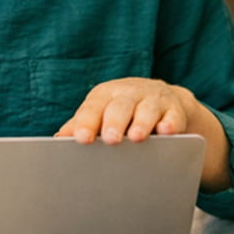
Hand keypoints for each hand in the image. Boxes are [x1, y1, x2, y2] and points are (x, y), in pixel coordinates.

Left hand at [57, 77, 200, 144]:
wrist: (163, 97)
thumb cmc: (122, 111)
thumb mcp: (101, 112)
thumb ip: (81, 124)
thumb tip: (59, 138)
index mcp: (106, 95)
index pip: (94, 107)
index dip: (87, 122)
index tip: (81, 139)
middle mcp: (129, 94)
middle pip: (120, 106)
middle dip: (115, 122)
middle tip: (111, 140)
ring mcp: (153, 100)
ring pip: (147, 109)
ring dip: (142, 123)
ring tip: (137, 138)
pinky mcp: (174, 110)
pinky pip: (173, 116)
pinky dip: (170, 124)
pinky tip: (166, 133)